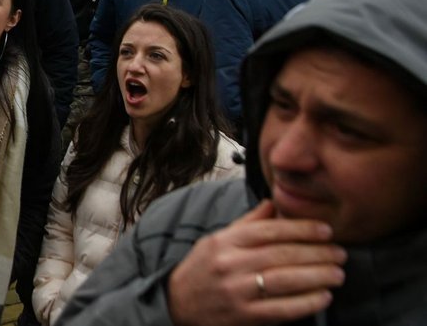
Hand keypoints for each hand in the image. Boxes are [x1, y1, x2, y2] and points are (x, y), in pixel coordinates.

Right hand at [167, 200, 345, 325]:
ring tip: (338, 273)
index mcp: (225, 242)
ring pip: (285, 280)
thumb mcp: (218, 240)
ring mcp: (237, 291)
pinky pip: (281, 309)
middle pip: (281, 254)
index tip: (325, 230)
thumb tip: (275, 204)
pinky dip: (306, 303)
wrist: (178, 303)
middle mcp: (230, 264)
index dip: (301, 229)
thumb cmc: (202, 269)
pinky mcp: (244, 316)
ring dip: (317, 276)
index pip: (269, 230)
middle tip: (340, 252)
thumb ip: (248, 224)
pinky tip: (323, 296)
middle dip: (317, 253)